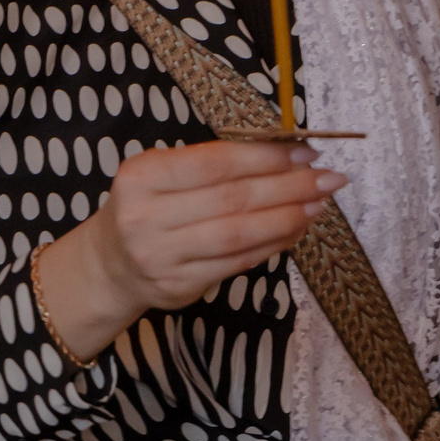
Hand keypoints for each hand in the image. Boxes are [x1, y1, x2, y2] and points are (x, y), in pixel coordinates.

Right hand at [35, 141, 344, 359]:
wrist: (111, 265)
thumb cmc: (148, 208)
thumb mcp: (163, 174)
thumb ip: (214, 165)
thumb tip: (288, 156)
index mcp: (143, 176)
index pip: (216, 163)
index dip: (266, 158)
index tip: (306, 154)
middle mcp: (147, 217)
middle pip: (233, 200)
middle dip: (289, 187)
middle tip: (328, 179)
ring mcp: (161, 256)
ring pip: (239, 235)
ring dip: (287, 218)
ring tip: (318, 205)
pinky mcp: (178, 286)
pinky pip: (236, 263)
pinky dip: (272, 245)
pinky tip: (295, 230)